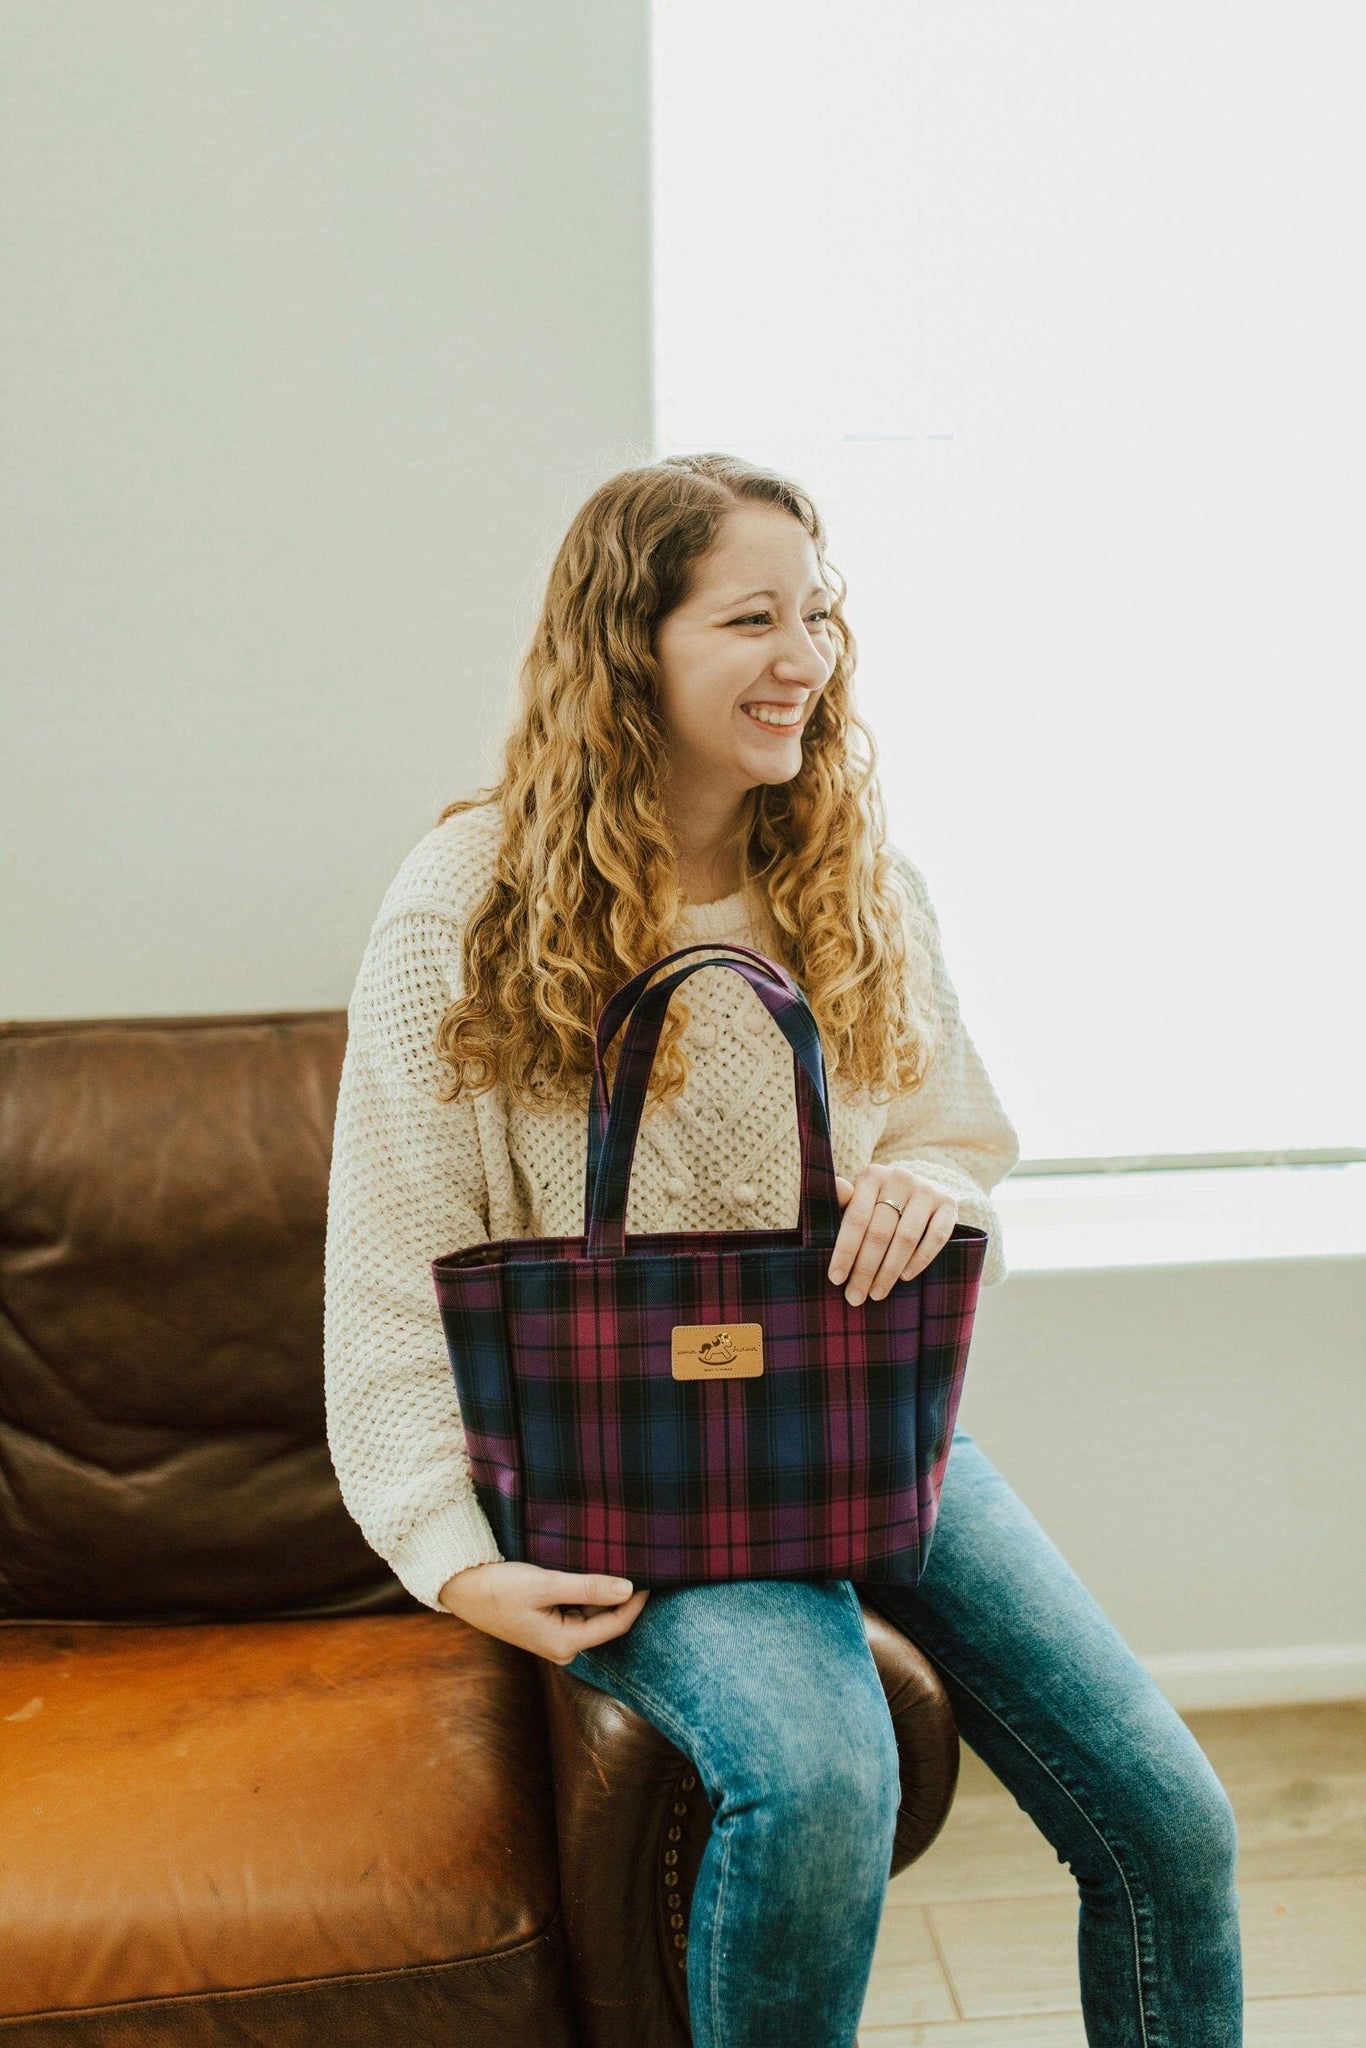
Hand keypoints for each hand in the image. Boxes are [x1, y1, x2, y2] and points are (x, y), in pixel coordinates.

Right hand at [437, 1559, 651, 1665]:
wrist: (462, 1588)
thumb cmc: (500, 1588)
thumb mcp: (546, 1585)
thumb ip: (588, 1588)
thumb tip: (629, 1589)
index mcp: (565, 1644)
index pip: (616, 1624)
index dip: (637, 1600)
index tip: (652, 1574)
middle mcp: (564, 1646)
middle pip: (607, 1620)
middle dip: (622, 1595)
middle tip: (637, 1563)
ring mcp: (556, 1635)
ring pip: (593, 1612)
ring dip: (604, 1592)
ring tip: (617, 1562)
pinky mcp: (548, 1623)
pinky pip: (578, 1608)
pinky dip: (588, 1592)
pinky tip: (592, 1572)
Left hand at [827, 1168, 957, 1304]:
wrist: (918, 1190)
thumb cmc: (878, 1202)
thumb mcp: (858, 1200)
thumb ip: (843, 1202)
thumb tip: (836, 1188)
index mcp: (872, 1176)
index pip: (856, 1218)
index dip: (845, 1251)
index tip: (836, 1279)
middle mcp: (900, 1178)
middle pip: (880, 1231)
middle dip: (865, 1269)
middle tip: (855, 1296)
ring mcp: (927, 1190)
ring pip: (906, 1237)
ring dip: (890, 1270)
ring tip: (877, 1293)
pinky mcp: (949, 1203)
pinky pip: (936, 1237)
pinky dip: (920, 1260)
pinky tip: (905, 1277)